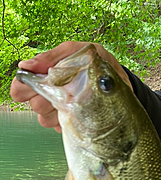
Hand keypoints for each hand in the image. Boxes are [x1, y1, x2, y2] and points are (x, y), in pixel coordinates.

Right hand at [10, 41, 130, 132]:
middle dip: (47, 99)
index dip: (23, 88)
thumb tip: (26, 65)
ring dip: (59, 111)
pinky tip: (81, 113)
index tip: (33, 89)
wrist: (121, 84)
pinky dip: (69, 121)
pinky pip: (59, 127)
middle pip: (34, 104)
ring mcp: (58, 110)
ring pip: (44, 118)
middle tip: (65, 94)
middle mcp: (49, 93)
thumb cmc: (99, 65)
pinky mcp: (69, 124)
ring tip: (77, 102)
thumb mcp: (80, 52)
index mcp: (47, 75)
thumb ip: (53, 57)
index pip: (22, 86)